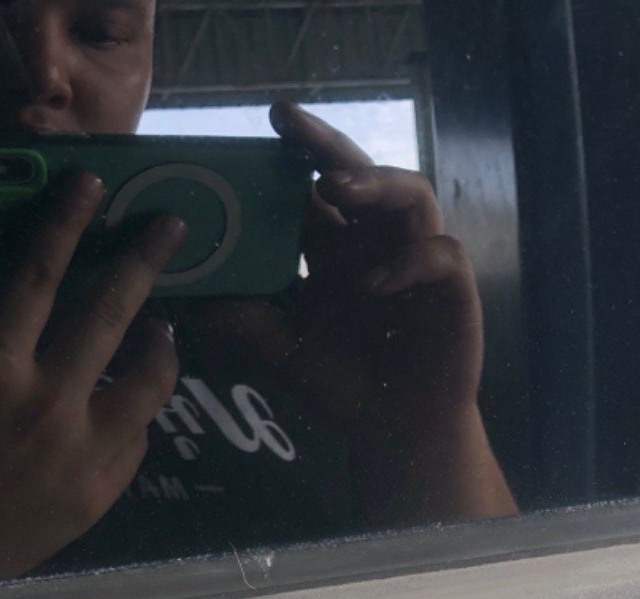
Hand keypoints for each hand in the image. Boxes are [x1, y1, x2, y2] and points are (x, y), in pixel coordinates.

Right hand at [0, 173, 185, 591]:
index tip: (92, 185)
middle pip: (112, 315)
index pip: (39, 275)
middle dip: (145, 261)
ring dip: (160, 345)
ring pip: (148, 385)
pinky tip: (128, 400)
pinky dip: (136, 414)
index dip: (66, 222)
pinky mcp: (92, 501)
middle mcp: (46, 407)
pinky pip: (135, 442)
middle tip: (173, 228)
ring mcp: (78, 458)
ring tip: (161, 326)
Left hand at [193, 102, 514, 523]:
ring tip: (334, 186)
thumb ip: (243, 323)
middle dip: (324, 143)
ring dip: (374, 183)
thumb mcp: (282, 353)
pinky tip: (375, 282)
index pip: (311, 190)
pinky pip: (441, 254)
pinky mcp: (451, 288)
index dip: (290, 157)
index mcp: (333, 249)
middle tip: (286, 122)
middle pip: (357, 172)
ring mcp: (416, 260)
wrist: (397, 434)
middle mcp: (374, 243)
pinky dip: (411, 260)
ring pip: (411, 193)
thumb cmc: (344, 386)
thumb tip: (187, 298)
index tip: (260, 130)